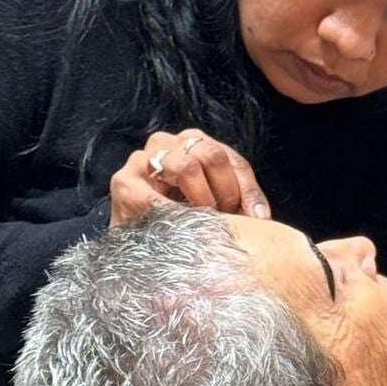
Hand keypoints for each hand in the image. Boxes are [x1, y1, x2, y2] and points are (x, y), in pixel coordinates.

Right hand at [109, 129, 270, 227]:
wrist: (134, 243)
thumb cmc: (178, 219)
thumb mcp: (212, 206)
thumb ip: (236, 204)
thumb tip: (261, 218)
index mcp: (197, 144)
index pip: (233, 161)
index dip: (248, 190)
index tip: (258, 219)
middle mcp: (172, 142)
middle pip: (213, 155)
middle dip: (225, 191)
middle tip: (226, 219)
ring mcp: (145, 157)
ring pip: (186, 166)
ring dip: (201, 199)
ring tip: (203, 221)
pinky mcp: (125, 180)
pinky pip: (156, 195)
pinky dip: (172, 214)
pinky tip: (178, 229)